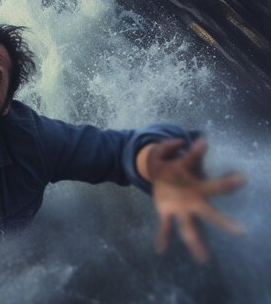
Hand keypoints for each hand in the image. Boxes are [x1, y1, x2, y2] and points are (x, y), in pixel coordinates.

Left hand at [146, 138, 244, 262]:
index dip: (198, 151)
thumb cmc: (168, 165)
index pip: (194, 160)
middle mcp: (191, 196)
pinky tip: (160, 249)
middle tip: (241, 231)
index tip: (203, 141)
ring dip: (195, 242)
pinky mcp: (166, 211)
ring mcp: (180, 206)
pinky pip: (165, 226)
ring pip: (190, 226)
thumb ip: (167, 146)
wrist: (159, 177)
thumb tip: (179, 141)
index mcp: (190, 175)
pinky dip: (162, 237)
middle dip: (222, 221)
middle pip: (209, 210)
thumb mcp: (161, 153)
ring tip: (203, 258)